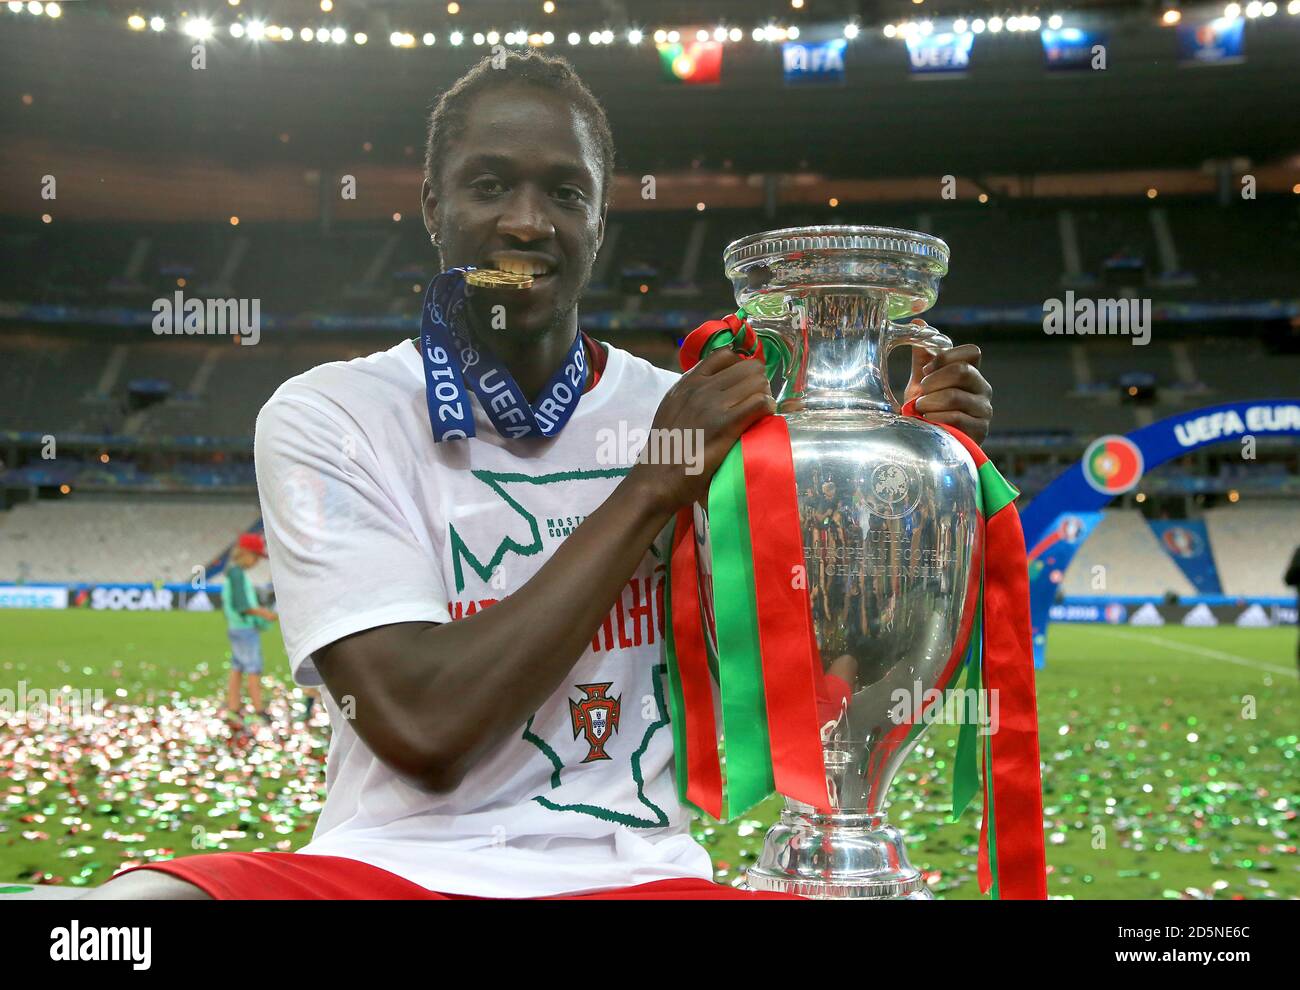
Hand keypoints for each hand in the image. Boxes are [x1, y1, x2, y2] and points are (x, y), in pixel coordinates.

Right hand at [630, 347, 774, 514]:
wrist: (656, 478)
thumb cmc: (666, 450)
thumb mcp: (672, 409)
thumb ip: (691, 394)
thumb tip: (715, 388)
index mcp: (687, 382)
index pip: (724, 355)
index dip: (740, 367)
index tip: (743, 385)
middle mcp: (701, 387)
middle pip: (748, 367)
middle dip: (757, 383)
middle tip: (754, 402)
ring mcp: (714, 404)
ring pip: (758, 382)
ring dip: (764, 396)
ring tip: (758, 413)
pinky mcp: (726, 424)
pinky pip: (761, 403)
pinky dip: (767, 410)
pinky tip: (761, 420)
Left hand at [902, 336, 992, 445]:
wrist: (930, 443)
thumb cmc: (927, 410)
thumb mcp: (922, 382)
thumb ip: (923, 357)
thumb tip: (918, 323)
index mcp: (971, 373)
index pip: (972, 352)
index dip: (946, 356)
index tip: (925, 370)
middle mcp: (983, 389)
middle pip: (963, 371)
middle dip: (934, 381)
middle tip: (920, 392)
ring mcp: (984, 410)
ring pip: (955, 396)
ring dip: (929, 403)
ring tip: (919, 410)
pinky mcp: (980, 431)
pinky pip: (956, 418)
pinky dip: (935, 418)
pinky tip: (927, 422)